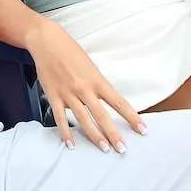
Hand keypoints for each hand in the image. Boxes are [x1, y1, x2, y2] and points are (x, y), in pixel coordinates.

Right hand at [26, 20, 146, 151]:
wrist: (48, 42)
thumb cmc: (71, 51)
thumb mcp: (90, 66)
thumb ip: (96, 85)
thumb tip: (102, 101)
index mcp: (97, 80)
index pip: (118, 102)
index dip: (131, 116)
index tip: (142, 128)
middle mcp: (84, 89)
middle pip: (102, 115)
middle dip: (113, 133)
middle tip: (123, 148)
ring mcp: (68, 94)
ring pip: (83, 119)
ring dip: (94, 136)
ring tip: (104, 149)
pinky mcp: (54, 96)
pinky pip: (60, 118)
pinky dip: (65, 132)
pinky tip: (71, 144)